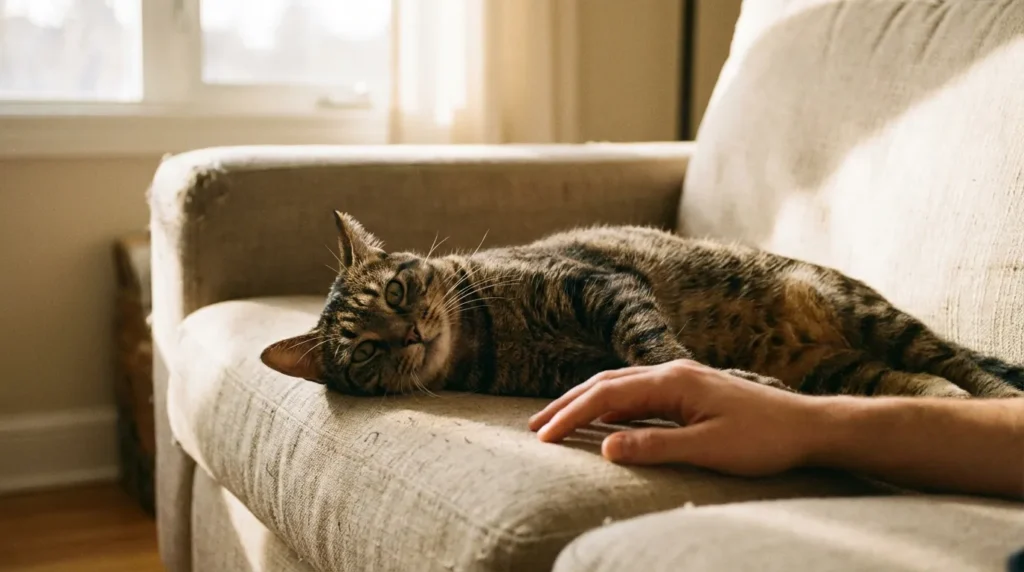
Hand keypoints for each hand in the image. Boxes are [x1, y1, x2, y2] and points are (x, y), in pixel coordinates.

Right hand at [528, 359, 822, 476]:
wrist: (808, 426)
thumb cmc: (763, 439)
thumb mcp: (708, 449)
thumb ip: (655, 446)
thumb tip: (604, 449)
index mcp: (671, 381)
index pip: (606, 396)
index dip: (571, 416)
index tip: (543, 438)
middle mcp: (671, 371)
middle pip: (605, 383)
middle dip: (567, 404)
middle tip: (535, 428)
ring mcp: (680, 377)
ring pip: (619, 384)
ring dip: (585, 401)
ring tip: (557, 419)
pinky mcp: (689, 388)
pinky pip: (637, 392)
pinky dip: (609, 403)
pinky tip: (603, 418)